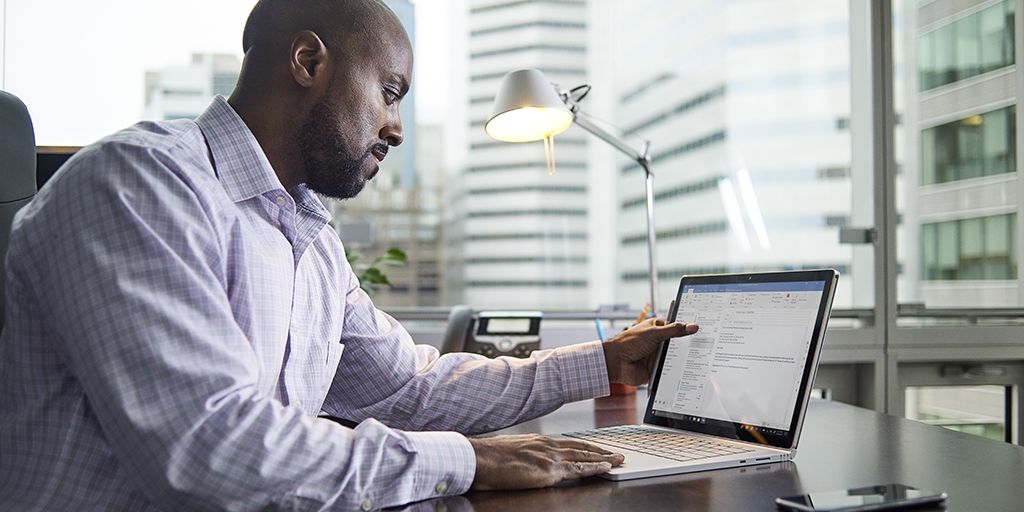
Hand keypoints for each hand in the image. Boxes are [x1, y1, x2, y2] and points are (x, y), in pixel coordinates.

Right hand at [468, 434, 623, 489]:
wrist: (480, 459)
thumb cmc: (489, 458)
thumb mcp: (512, 451)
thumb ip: (526, 455)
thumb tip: (529, 461)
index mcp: (539, 441)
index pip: (569, 443)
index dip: (586, 446)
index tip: (597, 448)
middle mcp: (547, 446)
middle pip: (581, 447)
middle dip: (601, 451)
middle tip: (617, 452)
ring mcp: (549, 457)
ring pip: (584, 456)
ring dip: (604, 458)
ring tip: (619, 460)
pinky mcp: (548, 471)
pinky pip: (578, 470)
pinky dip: (594, 468)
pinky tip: (606, 468)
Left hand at [602, 318, 697, 385]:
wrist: (615, 363)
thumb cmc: (629, 343)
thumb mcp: (654, 333)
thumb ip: (674, 330)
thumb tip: (693, 326)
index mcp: (657, 329)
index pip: (677, 326)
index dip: (689, 328)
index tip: (704, 328)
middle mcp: (659, 342)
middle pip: (679, 343)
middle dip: (690, 345)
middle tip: (708, 345)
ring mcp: (658, 356)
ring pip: (676, 357)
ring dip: (684, 359)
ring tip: (704, 359)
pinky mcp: (657, 370)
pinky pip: (670, 371)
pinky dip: (677, 372)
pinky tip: (691, 373)